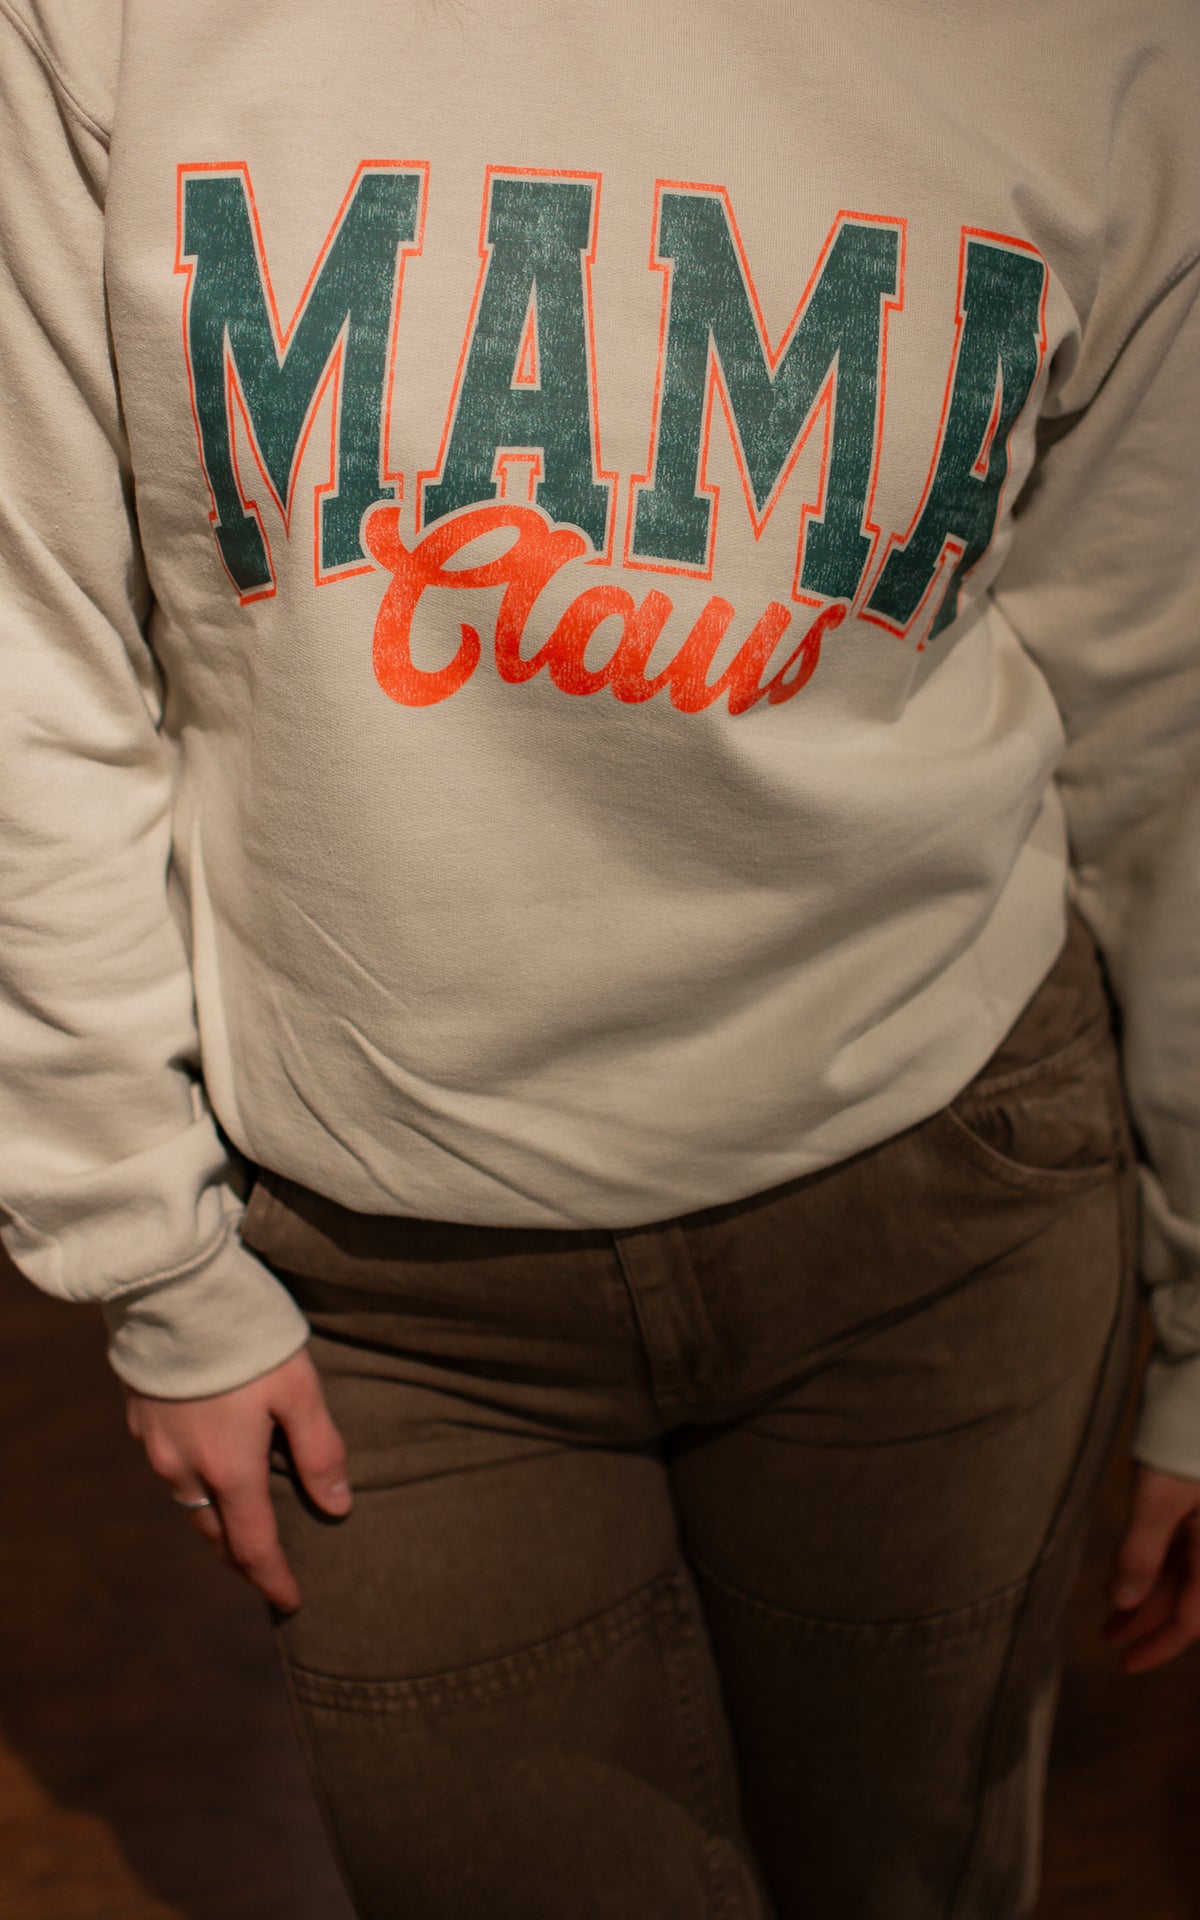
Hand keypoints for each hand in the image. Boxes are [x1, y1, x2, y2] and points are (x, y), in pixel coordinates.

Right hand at [120, 1344, 352, 1613]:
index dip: (273, 1579)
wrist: (171, 1288)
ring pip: (189, 1504)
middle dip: (243, 1559)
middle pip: (216, 1534)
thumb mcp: (298, 1388)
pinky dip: (195, 1484)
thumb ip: (319, 1449)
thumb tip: (338, 1507)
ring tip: (243, 1523)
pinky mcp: (141, 1418)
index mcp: (230, 1468)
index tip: (292, 1602)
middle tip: (268, 1572)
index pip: (253, 1546)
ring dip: (218, 1522)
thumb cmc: (245, 1335)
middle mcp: (185, 1469)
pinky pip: (170, 1469)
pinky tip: (210, 1467)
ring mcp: (156, 1446)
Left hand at [1103, 1462, 1199, 1671]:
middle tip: (1106, 1638)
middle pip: (1188, 1599)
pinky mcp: (1199, 1506)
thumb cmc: (1186, 1437)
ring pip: (1183, 1574)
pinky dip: (1155, 1565)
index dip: (1158, 1644)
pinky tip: (1126, 1573)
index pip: (1193, 1618)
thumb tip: (1122, 1601)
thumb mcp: (1158, 1497)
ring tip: (1109, 1612)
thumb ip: (1141, 1551)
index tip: (1123, 1663)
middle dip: (1147, 1621)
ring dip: (1148, 1593)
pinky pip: (1182, 1549)